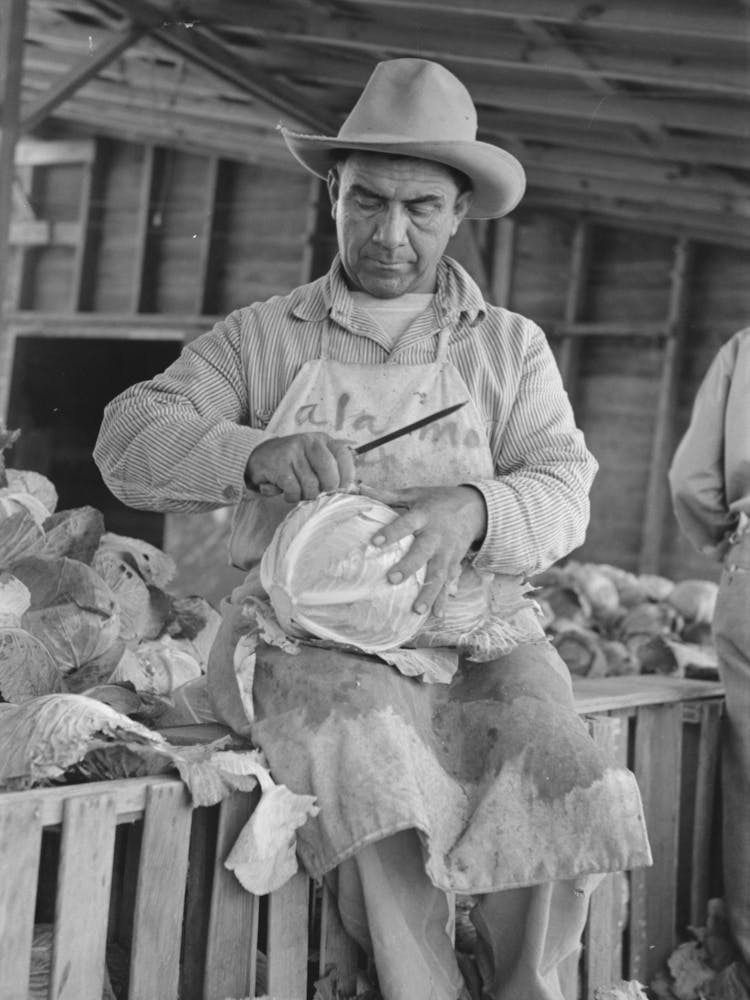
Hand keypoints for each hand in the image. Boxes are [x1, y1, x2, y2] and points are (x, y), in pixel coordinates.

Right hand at [246, 433, 355, 501]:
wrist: (259, 457)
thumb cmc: (294, 463)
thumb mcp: (314, 459)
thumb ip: (332, 470)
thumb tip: (348, 490)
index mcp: (323, 440)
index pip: (343, 456)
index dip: (347, 476)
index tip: (342, 488)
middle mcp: (309, 442)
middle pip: (329, 473)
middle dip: (327, 490)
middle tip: (319, 494)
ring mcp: (293, 452)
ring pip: (311, 485)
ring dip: (306, 496)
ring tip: (299, 491)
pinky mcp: (278, 464)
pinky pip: (294, 490)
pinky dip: (292, 497)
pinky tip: (287, 492)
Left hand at [370, 485, 486, 615]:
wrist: (476, 507)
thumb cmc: (439, 500)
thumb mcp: (415, 493)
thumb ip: (388, 495)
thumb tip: (360, 487)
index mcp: (424, 515)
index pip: (406, 523)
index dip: (391, 532)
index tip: (374, 542)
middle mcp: (437, 535)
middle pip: (423, 552)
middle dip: (409, 567)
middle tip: (392, 579)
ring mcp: (448, 551)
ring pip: (438, 573)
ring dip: (428, 592)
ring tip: (417, 609)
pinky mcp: (455, 562)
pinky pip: (449, 583)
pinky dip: (444, 599)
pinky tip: (437, 615)